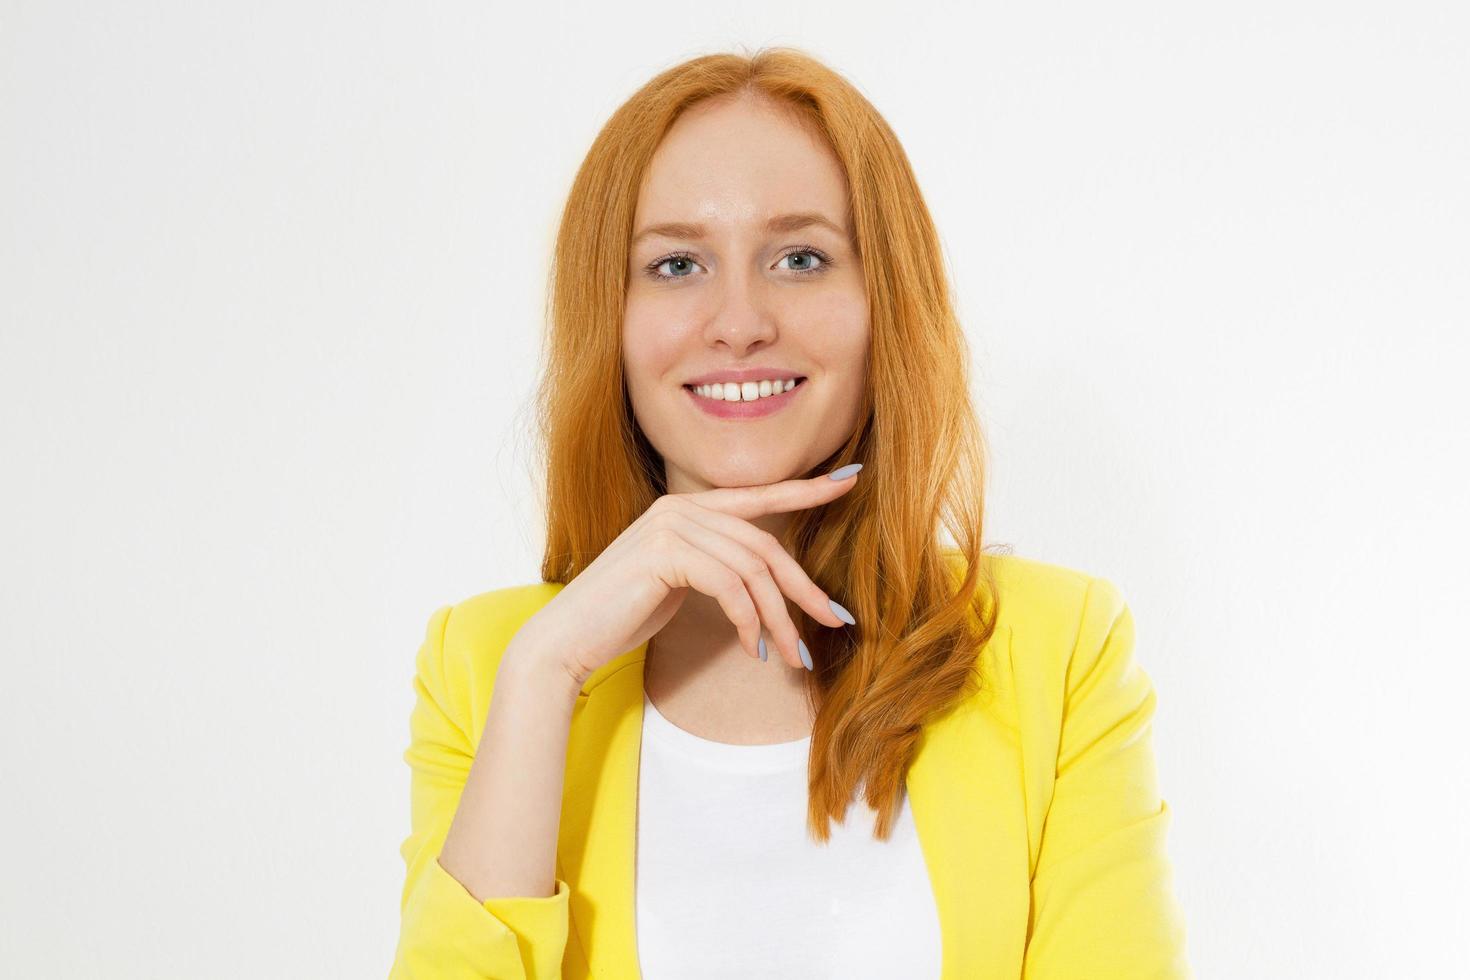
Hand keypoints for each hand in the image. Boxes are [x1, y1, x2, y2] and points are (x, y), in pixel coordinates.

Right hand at [518, 466, 862, 685]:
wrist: (567, 638)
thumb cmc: (622, 617)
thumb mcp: (679, 583)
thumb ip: (716, 567)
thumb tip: (766, 584)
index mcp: (686, 507)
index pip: (759, 497)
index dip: (807, 489)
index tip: (849, 482)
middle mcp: (680, 507)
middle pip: (765, 545)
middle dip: (803, 588)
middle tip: (833, 622)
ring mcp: (670, 525)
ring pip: (752, 570)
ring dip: (778, 618)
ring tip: (791, 656)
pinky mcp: (664, 551)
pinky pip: (729, 585)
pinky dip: (748, 621)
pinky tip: (751, 650)